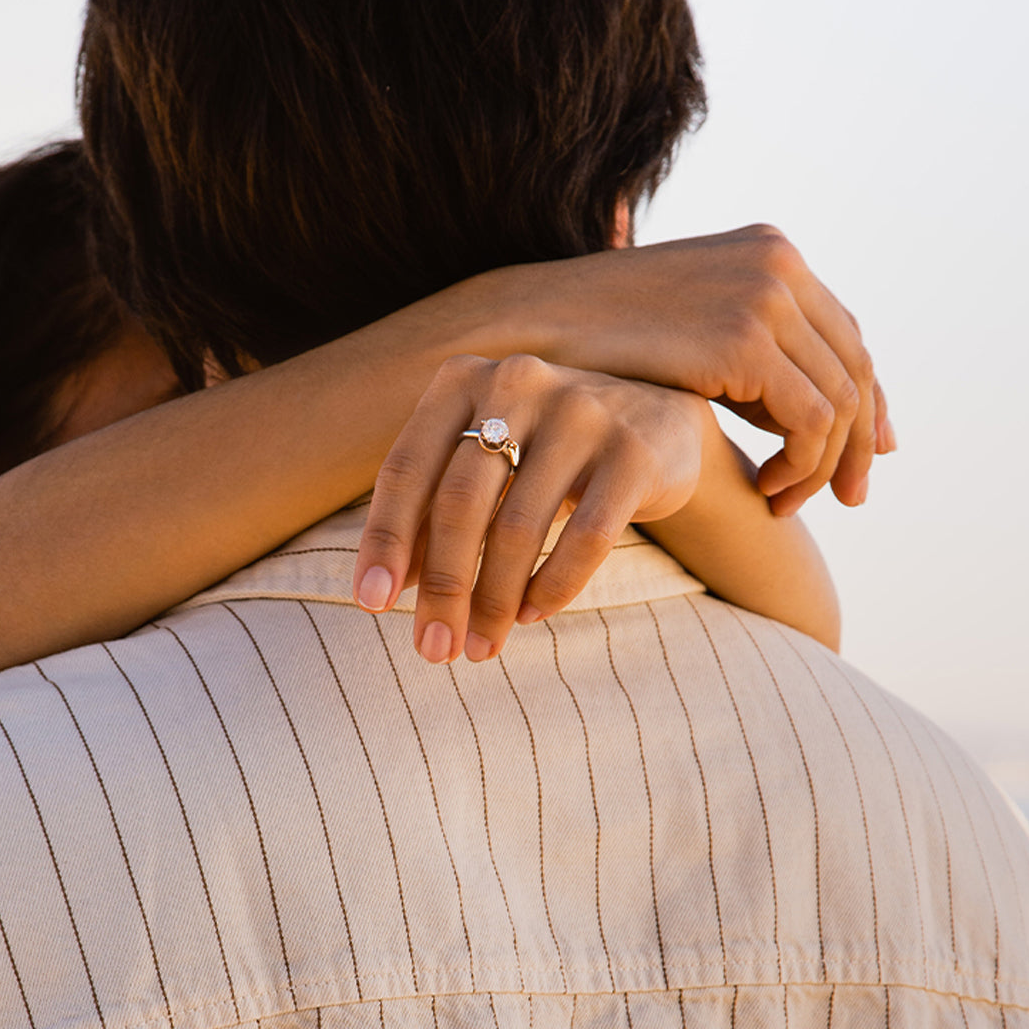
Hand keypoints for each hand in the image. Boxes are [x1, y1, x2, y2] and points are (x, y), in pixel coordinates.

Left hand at [353, 354, 705, 662]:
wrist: (658, 418)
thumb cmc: (545, 450)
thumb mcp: (485, 464)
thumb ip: (434, 510)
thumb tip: (387, 587)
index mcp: (462, 381)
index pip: (406, 468)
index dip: (383, 539)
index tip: (371, 602)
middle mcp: (517, 384)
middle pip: (459, 503)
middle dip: (442, 586)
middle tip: (433, 648)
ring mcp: (581, 412)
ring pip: (519, 527)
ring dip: (493, 601)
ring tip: (481, 646)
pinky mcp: (633, 452)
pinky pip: (586, 537)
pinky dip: (553, 587)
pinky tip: (531, 614)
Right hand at [519, 224, 892, 515]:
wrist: (534, 327)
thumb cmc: (602, 341)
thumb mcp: (693, 332)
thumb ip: (755, 357)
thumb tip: (809, 412)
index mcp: (771, 251)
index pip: (846, 335)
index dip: (867, 402)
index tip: (867, 456)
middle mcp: (779, 263)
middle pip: (855, 366)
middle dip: (858, 442)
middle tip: (848, 498)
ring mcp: (764, 296)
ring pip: (839, 400)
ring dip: (822, 463)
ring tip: (783, 500)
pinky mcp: (744, 340)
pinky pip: (810, 420)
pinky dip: (800, 465)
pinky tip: (767, 489)